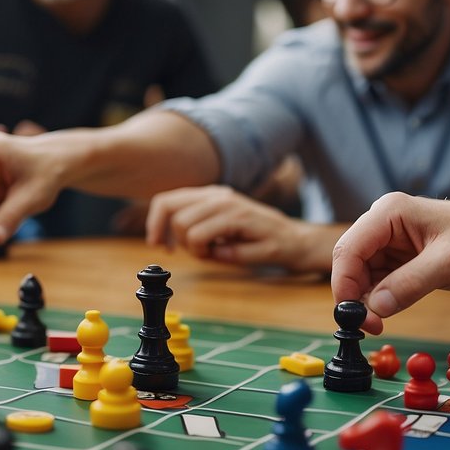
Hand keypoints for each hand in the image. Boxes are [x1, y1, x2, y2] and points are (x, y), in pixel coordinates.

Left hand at [145, 185, 328, 270]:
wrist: (294, 241)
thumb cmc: (254, 240)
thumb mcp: (217, 233)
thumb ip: (193, 227)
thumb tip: (164, 234)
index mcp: (208, 196)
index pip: (166, 201)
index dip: (155, 224)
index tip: (158, 245)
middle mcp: (216, 195)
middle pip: (172, 213)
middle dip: (177, 240)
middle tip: (200, 252)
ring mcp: (229, 203)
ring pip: (184, 226)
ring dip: (194, 248)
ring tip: (217, 252)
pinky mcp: (239, 217)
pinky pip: (202, 237)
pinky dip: (208, 252)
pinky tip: (225, 254)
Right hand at [331, 190, 449, 333]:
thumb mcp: (449, 262)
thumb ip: (410, 284)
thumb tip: (374, 308)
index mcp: (388, 213)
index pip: (348, 249)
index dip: (345, 284)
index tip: (354, 315)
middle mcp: (381, 223)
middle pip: (349, 263)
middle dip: (354, 295)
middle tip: (368, 325)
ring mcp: (386, 240)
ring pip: (359, 274)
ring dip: (365, 300)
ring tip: (380, 321)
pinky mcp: (393, 256)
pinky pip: (374, 279)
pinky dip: (377, 298)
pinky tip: (387, 311)